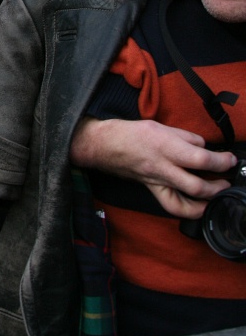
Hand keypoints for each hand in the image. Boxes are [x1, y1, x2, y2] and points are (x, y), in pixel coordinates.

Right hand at [70, 117, 236, 217]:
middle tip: (228, 179)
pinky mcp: (153, 190)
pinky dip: (189, 210)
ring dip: (207, 202)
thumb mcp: (161, 125)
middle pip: (197, 186)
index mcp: (166, 147)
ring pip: (186, 203)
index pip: (201, 158)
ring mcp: (158, 182)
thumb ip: (186, 137)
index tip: (230, 159)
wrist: (106, 145)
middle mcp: (163, 168)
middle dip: (218, 186)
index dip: (221, 161)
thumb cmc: (133, 133)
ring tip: (217, 194)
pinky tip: (199, 206)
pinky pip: (173, 206)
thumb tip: (204, 146)